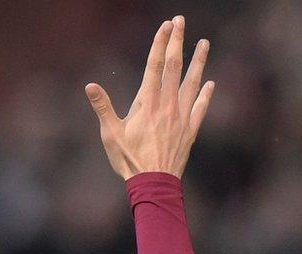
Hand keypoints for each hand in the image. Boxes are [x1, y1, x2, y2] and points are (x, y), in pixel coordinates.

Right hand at [85, 16, 213, 179]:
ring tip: (204, 43)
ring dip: (199, 61)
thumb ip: (102, 107)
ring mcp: (181, 117)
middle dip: (178, 42)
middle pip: (174, 67)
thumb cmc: (128, 159)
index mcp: (147, 103)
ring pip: (192, 82)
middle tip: (181, 22)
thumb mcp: (110, 133)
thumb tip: (90, 86)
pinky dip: (206, 94)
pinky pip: (201, 108)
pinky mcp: (190, 130)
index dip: (159, 44)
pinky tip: (210, 83)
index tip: (165, 26)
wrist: (153, 183)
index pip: (154, 66)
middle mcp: (167, 105)